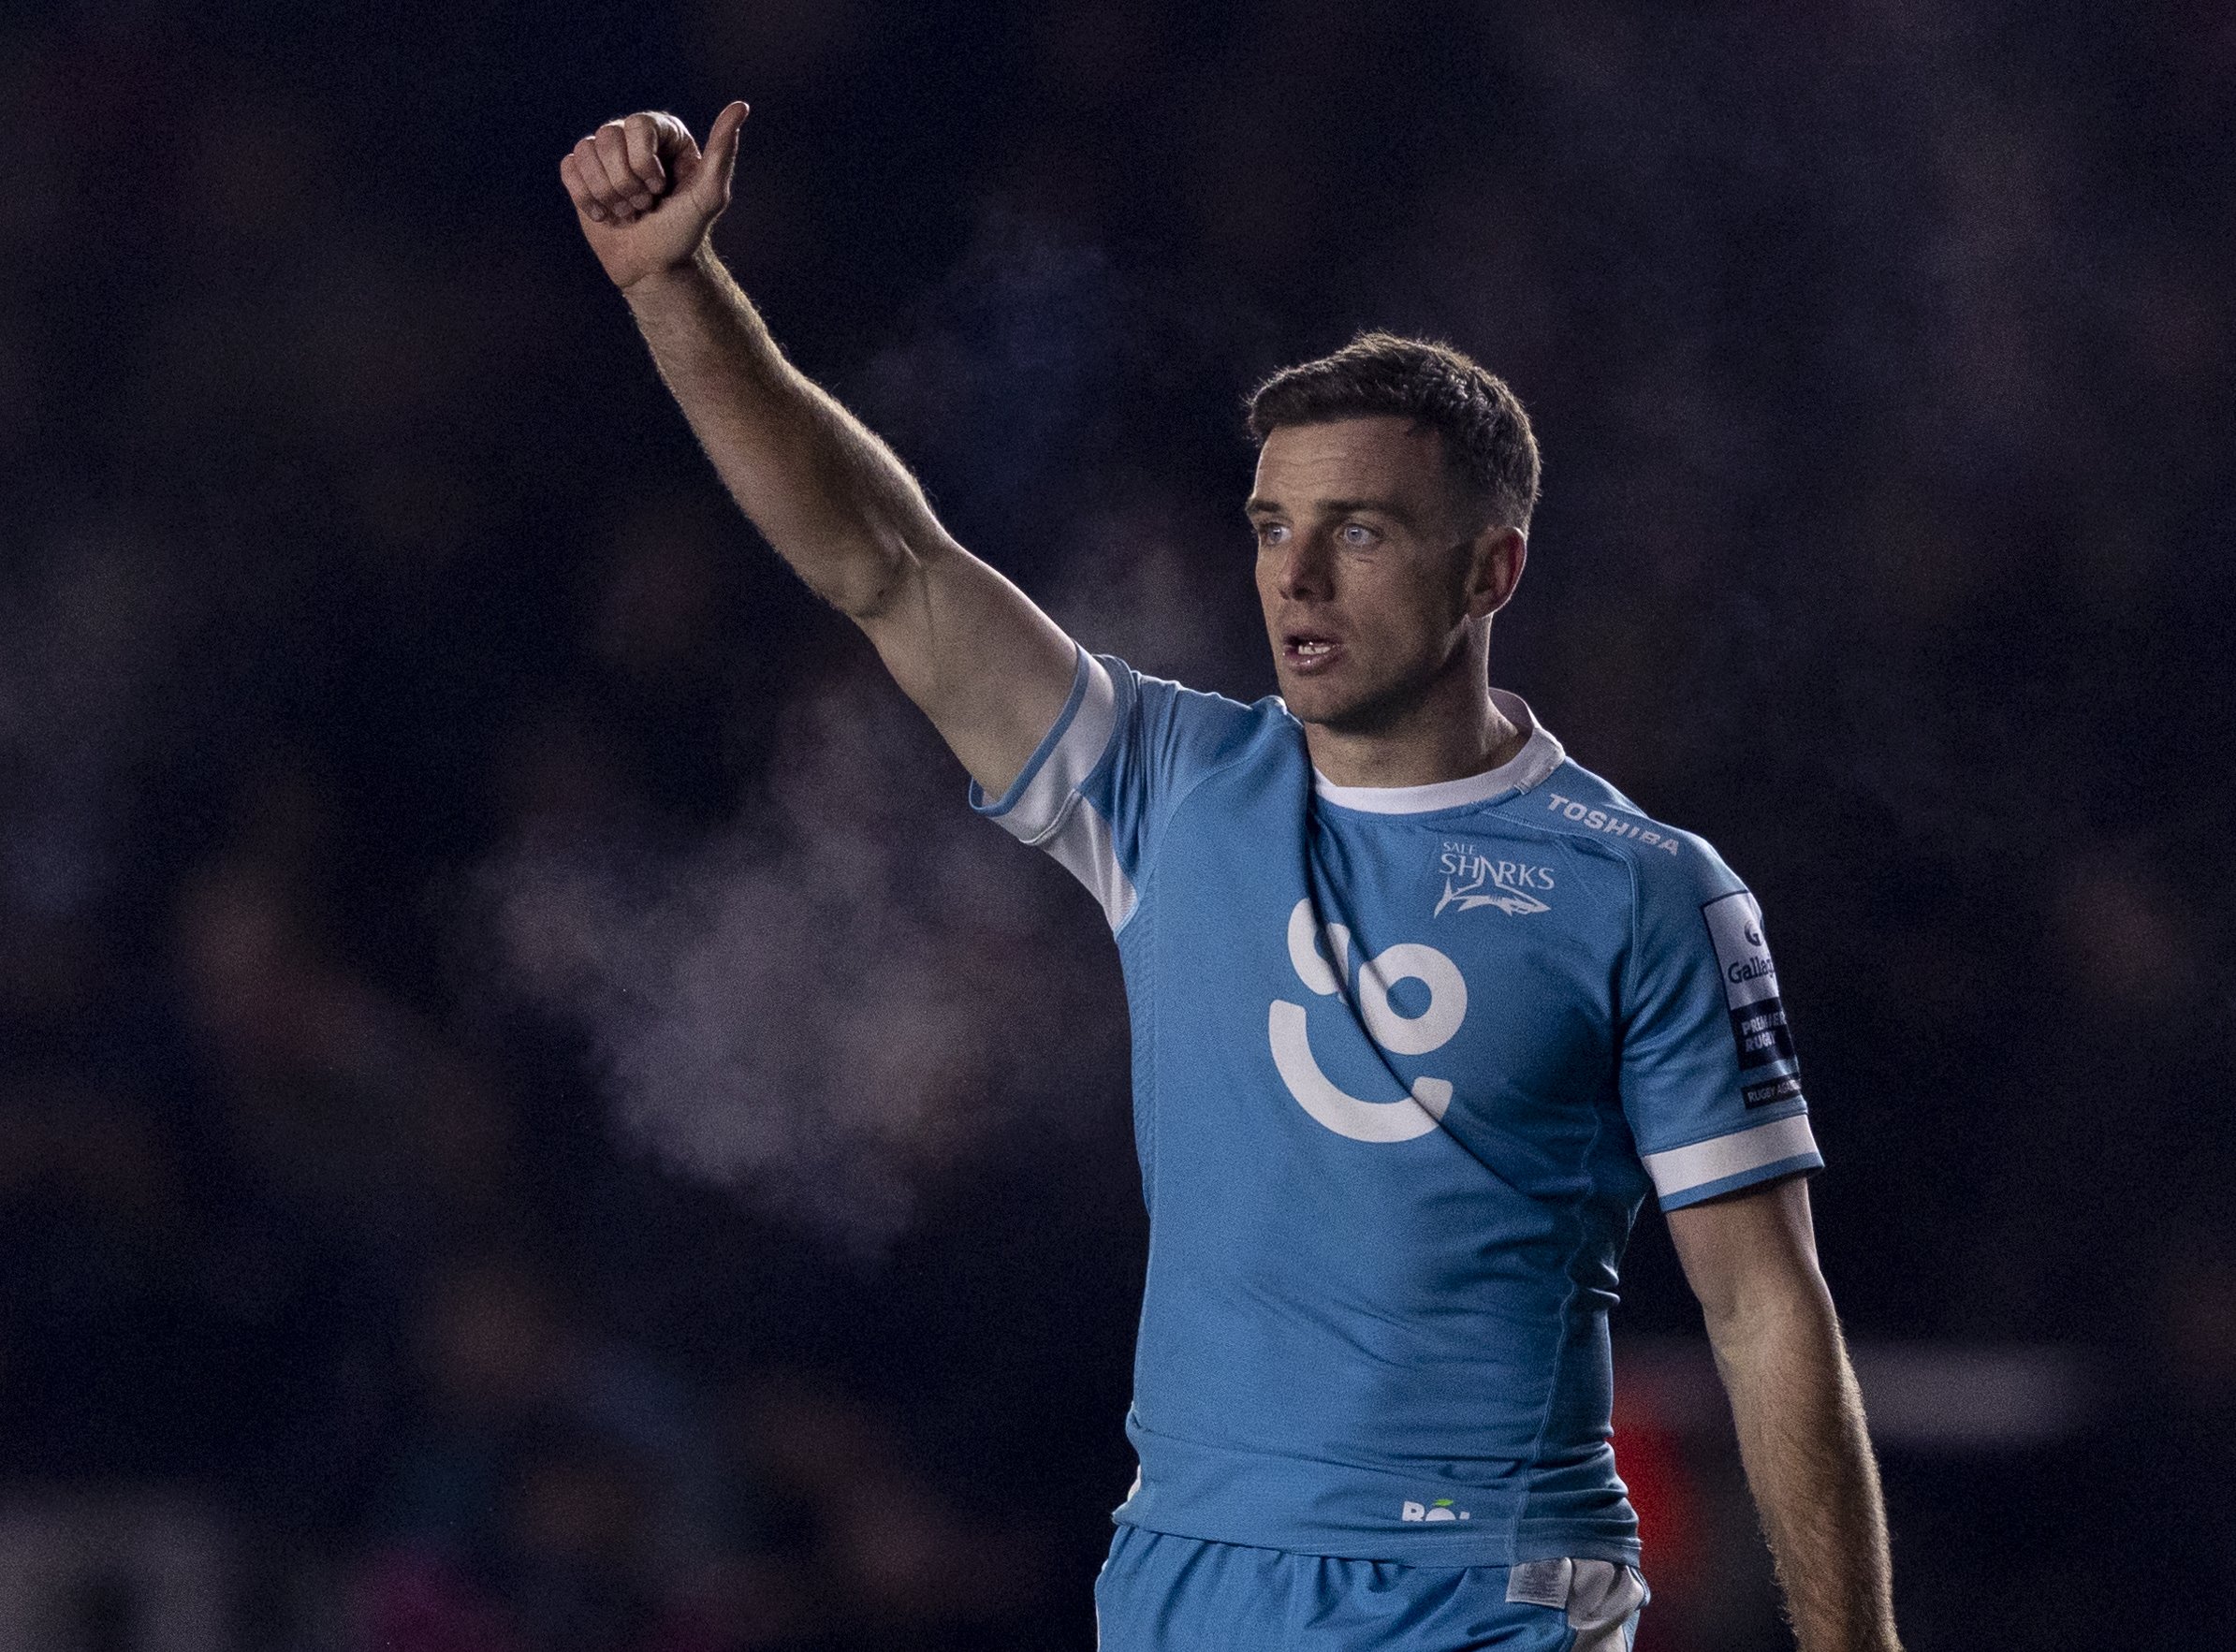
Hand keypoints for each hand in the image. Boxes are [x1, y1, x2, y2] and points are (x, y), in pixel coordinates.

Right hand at [560, 102, 749, 290]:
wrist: (654, 267)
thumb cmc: (684, 232)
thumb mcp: (709, 194)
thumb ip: (723, 150)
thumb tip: (741, 106)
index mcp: (663, 133)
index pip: (638, 125)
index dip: (644, 163)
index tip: (660, 190)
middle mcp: (632, 136)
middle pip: (607, 137)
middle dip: (626, 183)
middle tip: (644, 206)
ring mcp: (604, 155)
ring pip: (585, 152)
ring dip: (607, 194)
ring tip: (627, 212)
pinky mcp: (582, 174)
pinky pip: (569, 169)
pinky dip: (586, 197)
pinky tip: (605, 215)